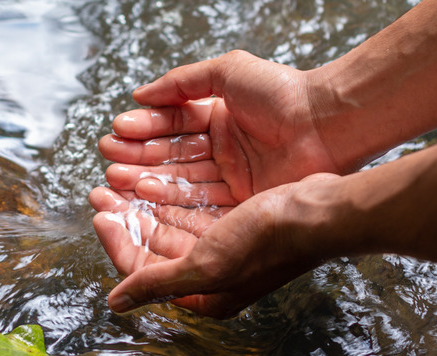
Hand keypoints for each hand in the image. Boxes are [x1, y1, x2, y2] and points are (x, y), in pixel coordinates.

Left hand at [89, 174, 339, 317]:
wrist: (320, 211)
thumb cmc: (268, 241)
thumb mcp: (207, 265)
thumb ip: (157, 282)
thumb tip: (115, 304)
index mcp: (203, 295)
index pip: (142, 271)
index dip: (116, 242)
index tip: (99, 213)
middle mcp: (210, 275)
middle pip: (152, 247)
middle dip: (125, 219)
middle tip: (102, 191)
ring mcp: (222, 248)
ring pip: (168, 225)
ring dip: (143, 204)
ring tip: (120, 179)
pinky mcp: (233, 222)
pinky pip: (189, 210)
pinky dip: (169, 196)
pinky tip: (153, 177)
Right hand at [100, 50, 340, 204]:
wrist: (328, 122)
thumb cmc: (282, 92)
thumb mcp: (227, 72)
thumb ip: (181, 82)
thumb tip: (139, 94)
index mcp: (219, 118)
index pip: (172, 125)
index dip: (144, 129)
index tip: (117, 131)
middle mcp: (222, 150)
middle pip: (171, 156)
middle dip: (138, 157)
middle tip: (109, 160)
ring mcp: (231, 178)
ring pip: (180, 180)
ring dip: (147, 179)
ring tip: (118, 178)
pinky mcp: (242, 202)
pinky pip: (200, 201)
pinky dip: (171, 199)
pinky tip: (146, 194)